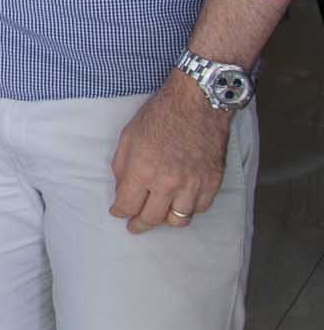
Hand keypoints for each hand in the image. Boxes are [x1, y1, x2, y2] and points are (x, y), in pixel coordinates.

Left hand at [110, 71, 231, 233]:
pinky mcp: (212, 183)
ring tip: (158, 216)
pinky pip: (199, 209)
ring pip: (178, 220)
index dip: (119, 212)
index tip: (117, 212)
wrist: (197, 103)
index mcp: (142, 170)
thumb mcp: (128, 137)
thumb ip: (122, 167)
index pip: (127, 206)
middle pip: (151, 219)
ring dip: (165, 220)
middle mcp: (167, 183)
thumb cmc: (159, 115)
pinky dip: (188, 210)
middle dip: (139, 224)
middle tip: (134, 227)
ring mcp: (193, 185)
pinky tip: (180, 204)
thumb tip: (121, 189)